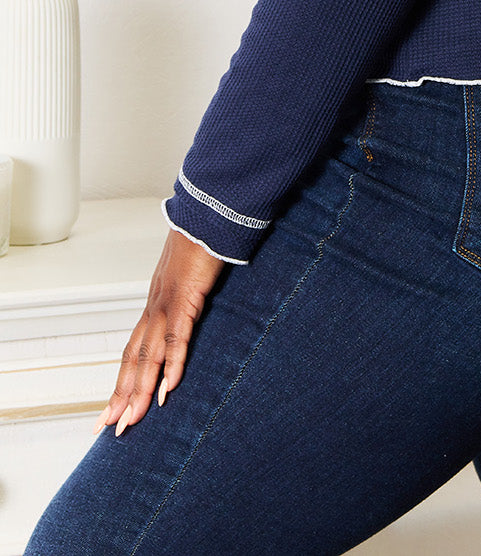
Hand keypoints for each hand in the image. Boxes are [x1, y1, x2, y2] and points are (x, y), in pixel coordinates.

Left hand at [92, 227, 226, 436]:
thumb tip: (190, 312)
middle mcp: (155, 307)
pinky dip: (172, 365)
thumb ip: (187, 299)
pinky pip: (177, 338)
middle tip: (111, 427)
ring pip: (149, 355)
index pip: (133, 350)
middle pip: (134, 359)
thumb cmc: (202, 242)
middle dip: (122, 396)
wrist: (207, 214)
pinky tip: (168, 389)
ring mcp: (168, 303)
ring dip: (140, 390)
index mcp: (155, 304)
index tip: (113, 409)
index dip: (123, 381)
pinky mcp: (187, 298)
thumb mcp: (191, 278)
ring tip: (132, 419)